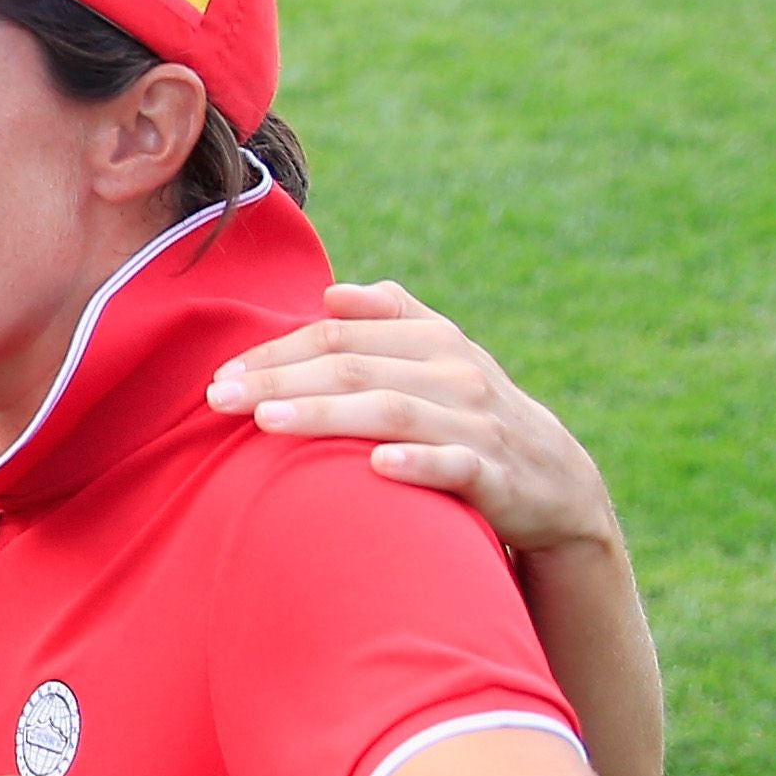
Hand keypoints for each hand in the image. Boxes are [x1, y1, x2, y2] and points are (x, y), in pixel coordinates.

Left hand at [209, 282, 623, 557]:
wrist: (555, 480)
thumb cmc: (471, 414)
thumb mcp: (442, 358)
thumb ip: (392, 319)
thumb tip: (335, 295)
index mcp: (431, 340)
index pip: (339, 336)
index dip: (278, 351)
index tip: (222, 373)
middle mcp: (454, 373)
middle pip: (355, 369)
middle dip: (282, 380)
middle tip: (219, 397)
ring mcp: (475, 423)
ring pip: (393, 412)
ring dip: (328, 415)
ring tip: (268, 421)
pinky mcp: (495, 475)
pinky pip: (453, 466)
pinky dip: (417, 463)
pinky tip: (375, 466)